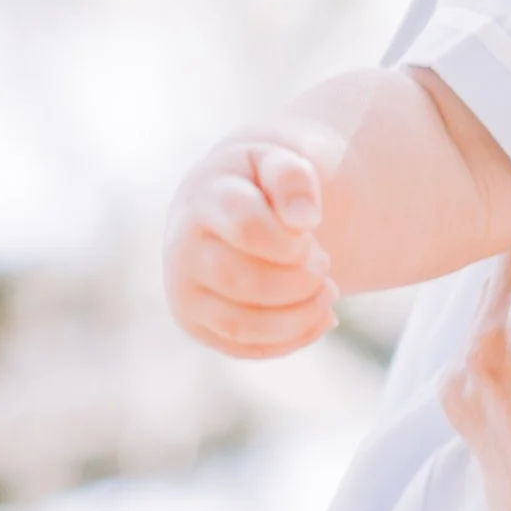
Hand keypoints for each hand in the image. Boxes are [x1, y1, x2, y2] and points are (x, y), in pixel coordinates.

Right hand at [165, 139, 335, 354]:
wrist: (233, 204)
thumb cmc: (262, 183)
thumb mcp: (281, 161)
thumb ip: (293, 179)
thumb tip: (302, 220)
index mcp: (203, 199)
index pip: (248, 228)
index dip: (292, 241)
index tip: (310, 231)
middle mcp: (182, 248)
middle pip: (242, 281)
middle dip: (298, 280)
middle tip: (324, 264)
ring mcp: (185, 291)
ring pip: (240, 325)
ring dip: (299, 316)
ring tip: (329, 292)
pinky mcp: (196, 324)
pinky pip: (243, 348)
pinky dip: (292, 339)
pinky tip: (319, 316)